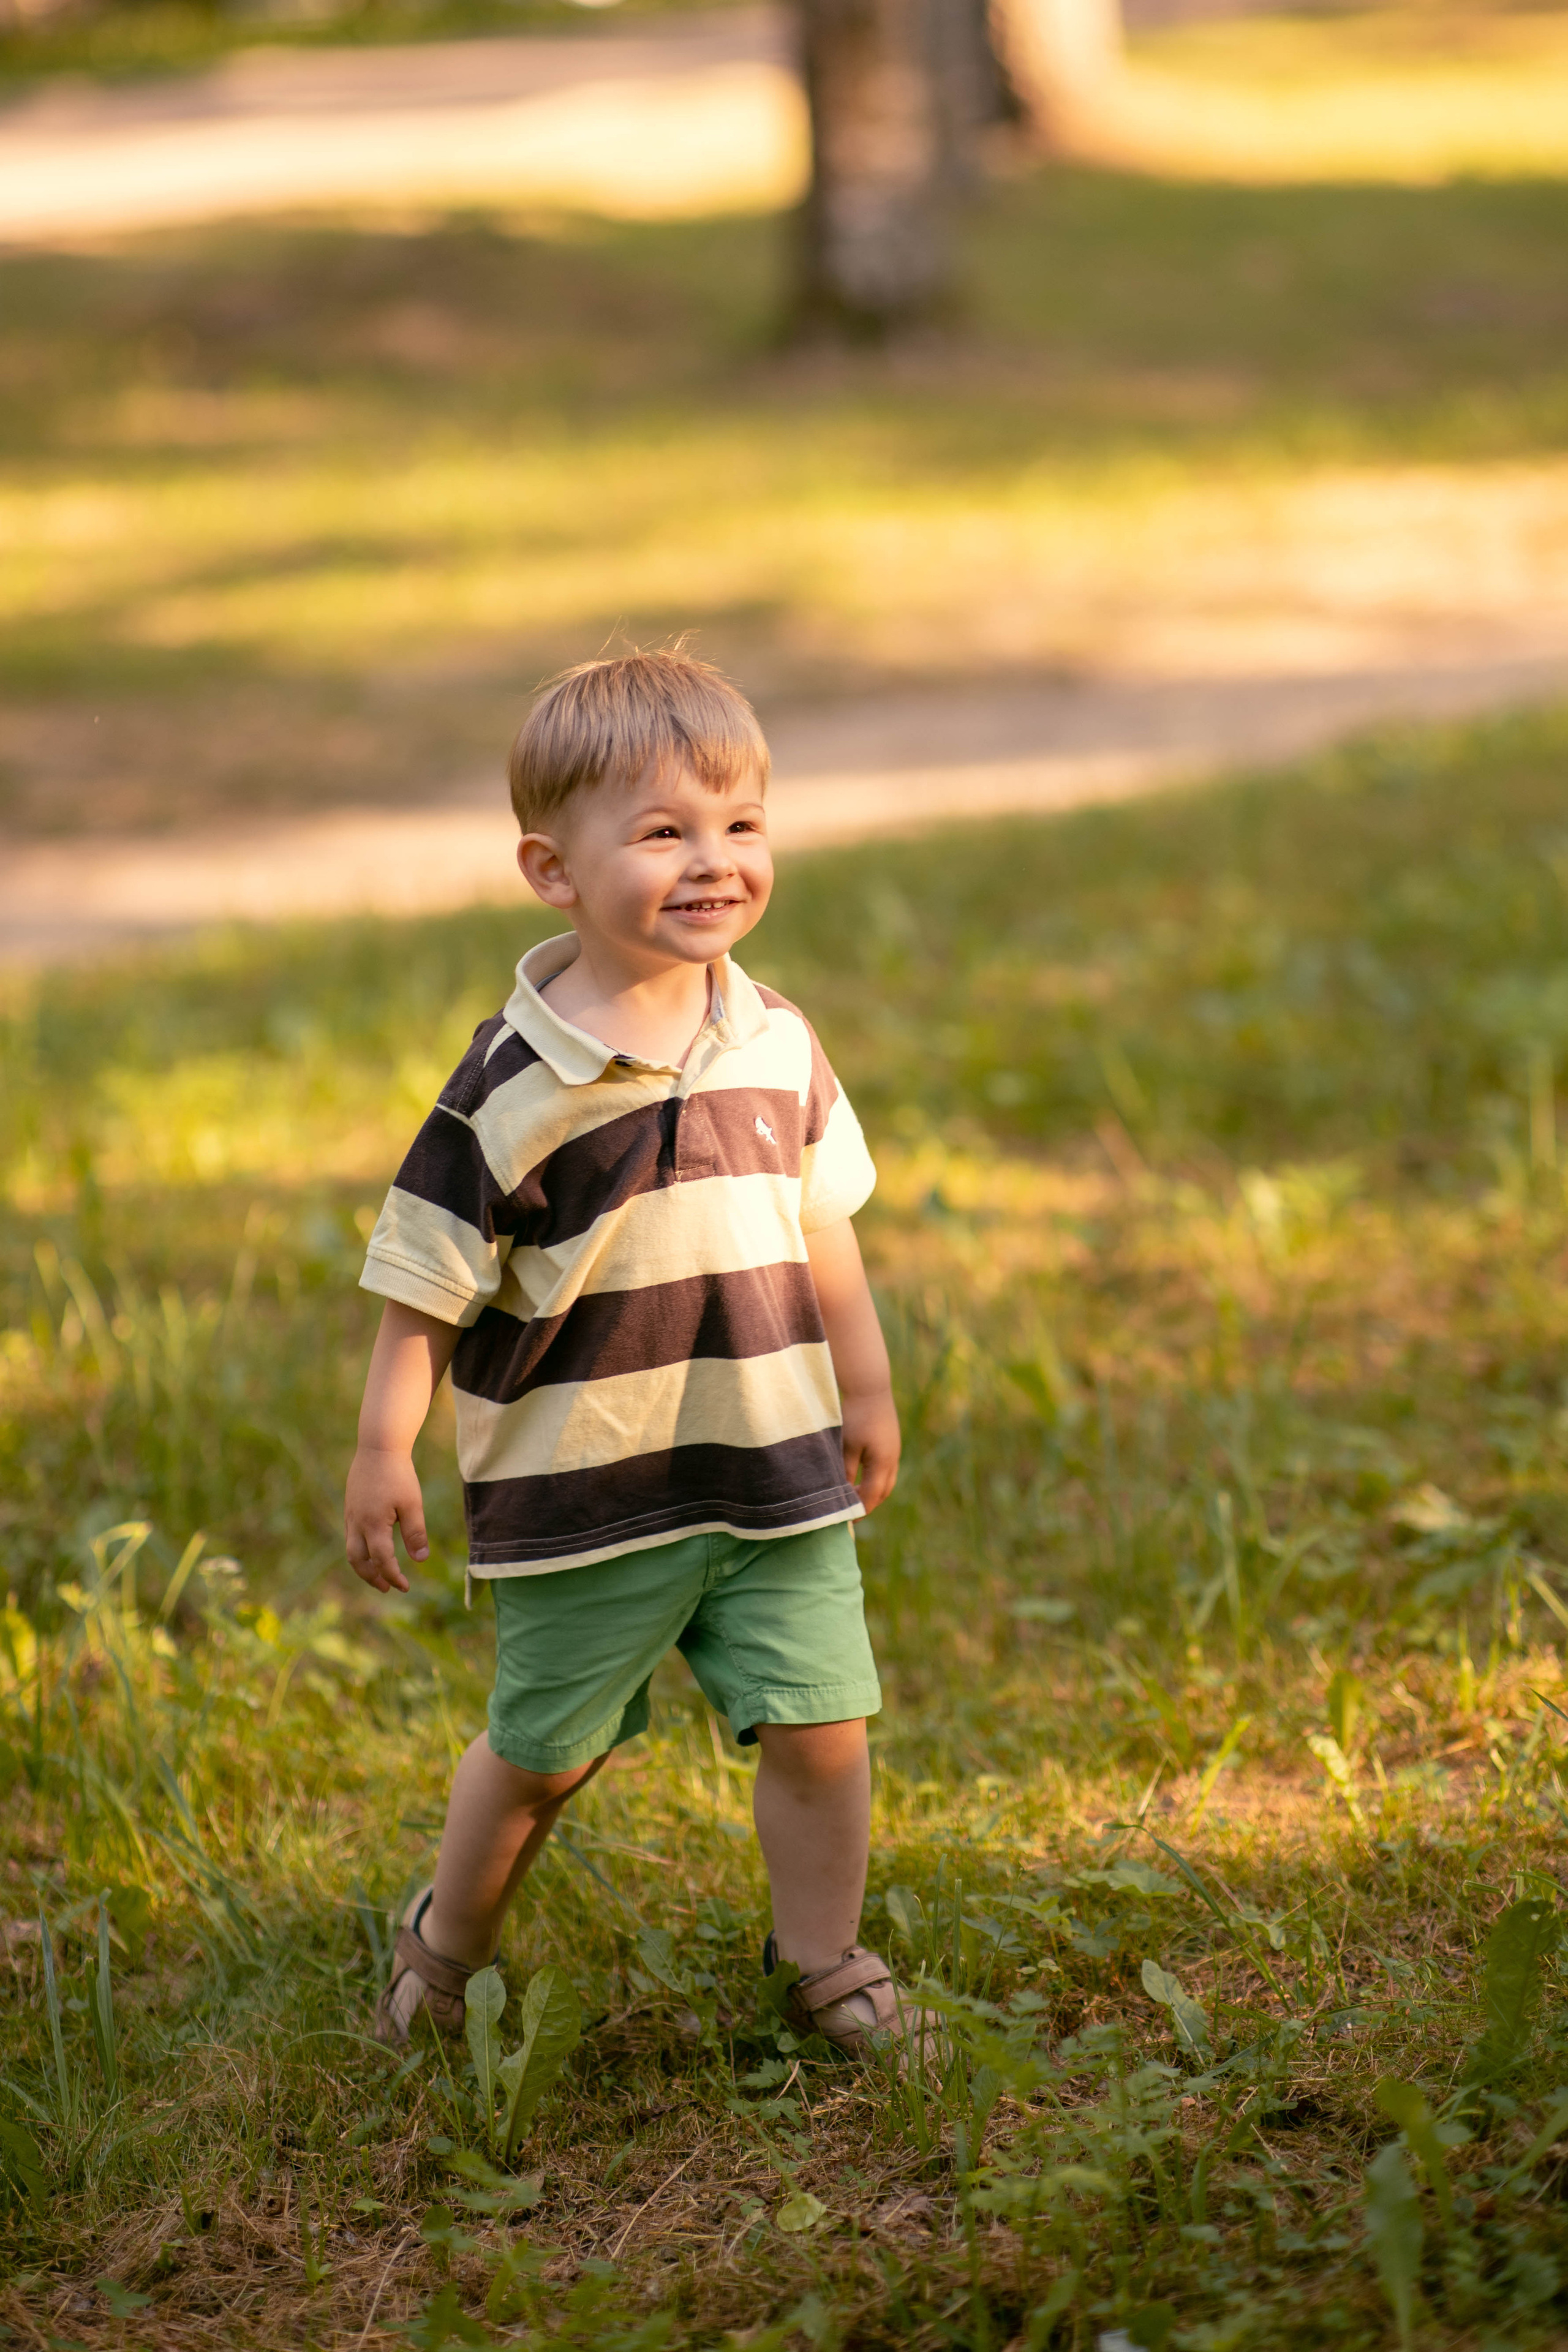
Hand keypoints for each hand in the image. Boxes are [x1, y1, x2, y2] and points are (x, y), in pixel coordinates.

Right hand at [344, 1445, 428, 1593]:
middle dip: (371, 1578)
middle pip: (358, 1561)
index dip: (392, 1576)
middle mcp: (357, 1523)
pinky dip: (360, 1550)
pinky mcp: (350, 1508)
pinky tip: (372, 1549)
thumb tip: (420, 1560)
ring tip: (378, 1574)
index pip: (381, 1560)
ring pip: (351, 1550)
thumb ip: (415, 1533)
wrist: (378, 1447)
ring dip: (364, 1566)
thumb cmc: (398, 1475)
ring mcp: (351, 1515)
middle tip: (386, 1588)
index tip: (404, 1587)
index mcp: (374, 1524)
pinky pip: (350, 1537)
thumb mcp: (412, 1504)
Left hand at [841, 1387, 899, 1513]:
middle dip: (868, 1503)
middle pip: (883, 1492)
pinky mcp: (891, 1443)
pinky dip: (875, 1479)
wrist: (870, 1387)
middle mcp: (892, 1460)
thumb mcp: (847, 1446)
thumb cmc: (856, 1415)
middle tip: (850, 1511)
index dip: (860, 1509)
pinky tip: (861, 1476)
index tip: (847, 1519)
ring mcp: (894, 1451)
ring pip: (886, 1481)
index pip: (872, 1496)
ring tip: (854, 1496)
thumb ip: (846, 1472)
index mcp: (883, 1463)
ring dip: (872, 1491)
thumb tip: (843, 1495)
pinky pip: (886, 1469)